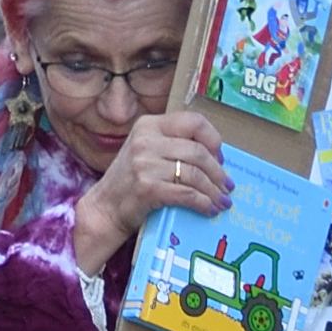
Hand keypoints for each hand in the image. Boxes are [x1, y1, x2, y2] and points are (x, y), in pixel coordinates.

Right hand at [70, 107, 228, 277]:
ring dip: (214, 191)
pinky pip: (187, 194)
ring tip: (222, 201)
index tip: (220, 157)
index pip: (193, 121)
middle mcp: (146, 140)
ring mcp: (145, 163)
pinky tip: (209, 209)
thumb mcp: (146, 152)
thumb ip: (173, 146)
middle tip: (227, 186)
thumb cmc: (130, 183)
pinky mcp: (147, 187)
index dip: (213, 139)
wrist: (104, 209)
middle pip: (198, 151)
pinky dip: (203, 203)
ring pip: (195, 174)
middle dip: (218, 172)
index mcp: (149, 125)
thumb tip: (216, 158)